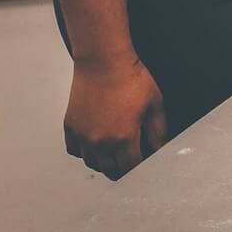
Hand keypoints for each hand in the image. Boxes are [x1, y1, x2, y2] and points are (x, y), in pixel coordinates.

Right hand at [64, 56, 166, 178]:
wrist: (103, 61)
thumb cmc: (130, 78)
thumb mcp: (155, 104)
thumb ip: (158, 131)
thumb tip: (160, 148)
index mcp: (124, 138)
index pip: (131, 168)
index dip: (141, 168)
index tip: (145, 162)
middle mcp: (100, 141)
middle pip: (111, 170)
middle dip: (123, 169)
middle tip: (131, 161)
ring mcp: (83, 135)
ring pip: (92, 163)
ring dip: (104, 162)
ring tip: (115, 154)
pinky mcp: (71, 127)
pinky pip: (75, 150)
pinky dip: (85, 152)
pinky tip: (96, 144)